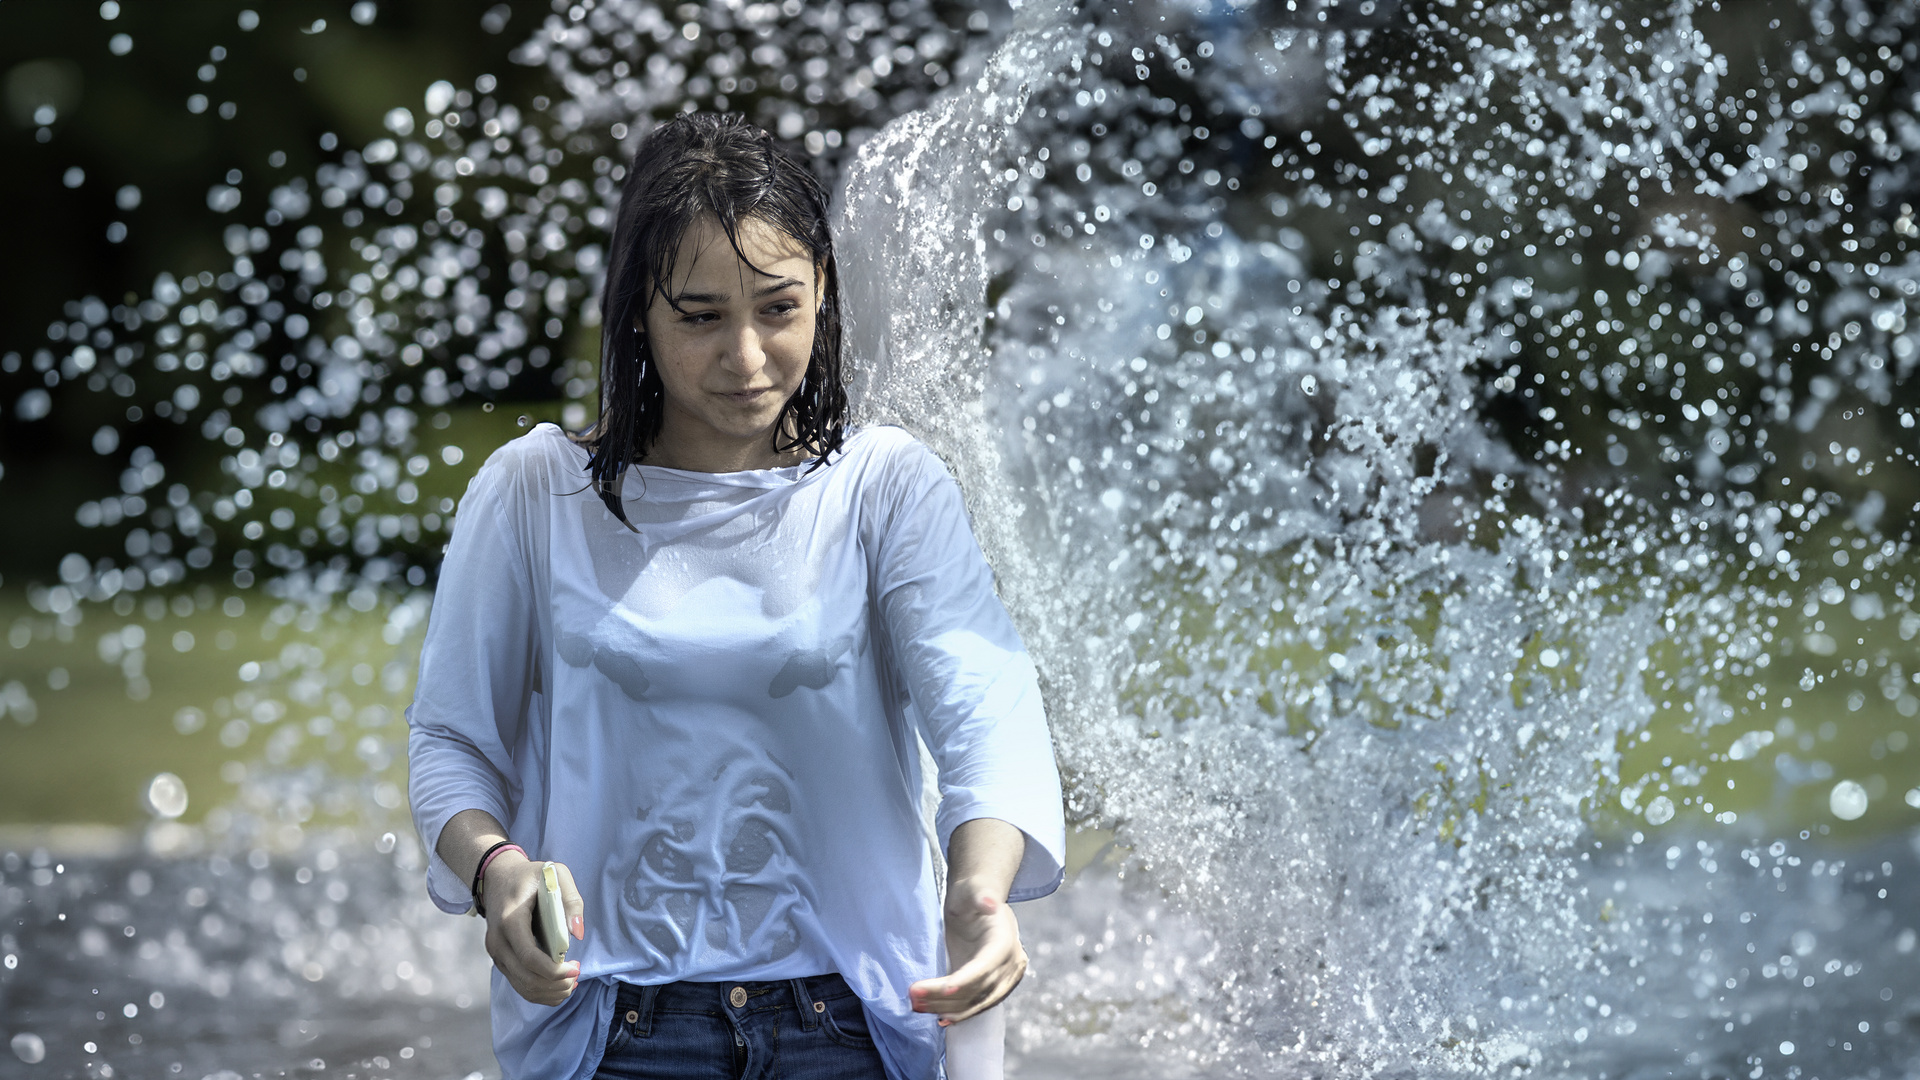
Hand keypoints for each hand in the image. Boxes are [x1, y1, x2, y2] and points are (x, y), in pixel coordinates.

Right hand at [481, 852, 585, 1005]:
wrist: (498, 878)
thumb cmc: (530, 876)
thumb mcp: (555, 874)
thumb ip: (571, 899)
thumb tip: (577, 933)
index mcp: (510, 920)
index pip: (529, 956)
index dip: (553, 971)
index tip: (576, 968)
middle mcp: (498, 941)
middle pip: (526, 977)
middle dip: (556, 985)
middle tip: (578, 976)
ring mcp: (496, 953)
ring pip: (522, 986)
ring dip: (550, 992)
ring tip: (572, 983)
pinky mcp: (500, 959)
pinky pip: (519, 984)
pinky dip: (540, 991)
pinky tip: (559, 986)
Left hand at [908, 884, 1026, 1025]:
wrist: (979, 904)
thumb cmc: (972, 895)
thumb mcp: (972, 890)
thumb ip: (980, 895)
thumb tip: (990, 902)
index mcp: (1005, 942)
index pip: (985, 967)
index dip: (965, 980)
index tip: (943, 989)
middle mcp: (1010, 964)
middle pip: (978, 989)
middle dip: (945, 998)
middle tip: (913, 997)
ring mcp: (1004, 979)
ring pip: (976, 1002)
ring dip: (946, 1008)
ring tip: (917, 1006)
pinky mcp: (993, 988)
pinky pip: (977, 1005)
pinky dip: (959, 1013)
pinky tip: (940, 1019)